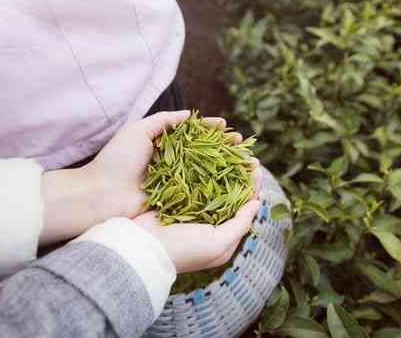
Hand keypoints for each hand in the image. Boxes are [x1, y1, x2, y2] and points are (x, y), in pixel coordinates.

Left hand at [40, 111, 244, 245]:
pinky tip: (232, 184)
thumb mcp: (137, 130)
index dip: (211, 130)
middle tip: (243, 144)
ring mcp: (175, 182)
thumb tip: (189, 114)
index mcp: (164, 145)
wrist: (101, 195)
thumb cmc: (117, 160)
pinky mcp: (176, 200)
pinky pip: (199, 192)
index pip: (193, 134)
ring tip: (245, 162)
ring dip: (226, 167)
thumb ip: (163, 120)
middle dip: (224, 148)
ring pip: (206, 171)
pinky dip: (216, 187)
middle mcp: (173, 162)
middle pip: (204, 152)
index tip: (227, 127)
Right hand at [133, 166, 262, 273]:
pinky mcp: (176, 200)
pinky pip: (193, 182)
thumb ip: (240, 223)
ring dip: (222, 168)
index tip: (256, 168)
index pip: (243, 207)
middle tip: (246, 155)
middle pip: (229, 194)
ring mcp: (192, 210)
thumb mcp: (219, 243)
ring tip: (230, 150)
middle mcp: (209, 222)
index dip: (251, 187)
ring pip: (212, 185)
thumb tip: (257, 203)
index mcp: (222, 235)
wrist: (143, 249)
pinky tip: (207, 154)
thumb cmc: (184, 250)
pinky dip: (201, 169)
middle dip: (239, 174)